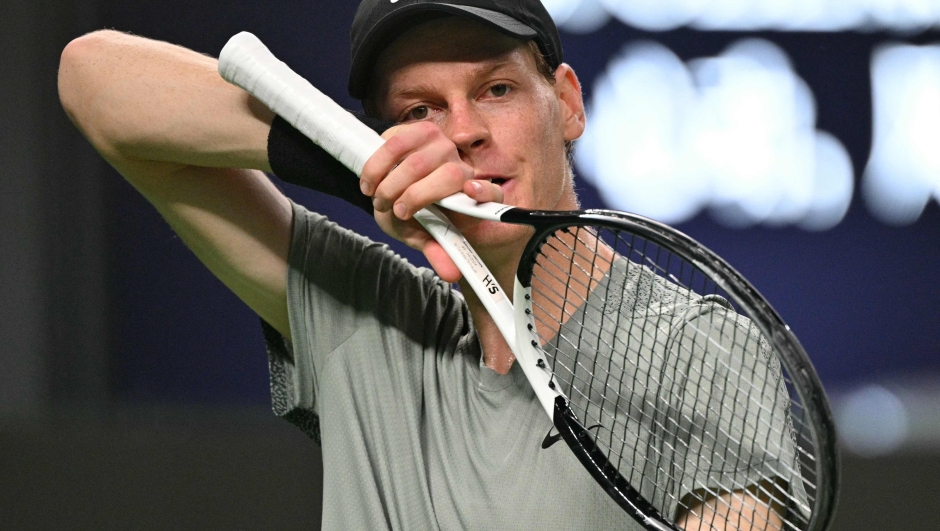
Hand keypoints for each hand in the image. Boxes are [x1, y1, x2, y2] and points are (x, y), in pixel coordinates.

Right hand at [360, 121, 502, 281]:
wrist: (392, 190)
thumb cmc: (413, 215)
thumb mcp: (422, 236)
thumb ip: (437, 251)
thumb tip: (451, 274)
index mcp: (471, 195)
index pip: (490, 192)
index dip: (484, 191)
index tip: (472, 192)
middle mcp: (460, 167)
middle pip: (449, 175)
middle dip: (417, 196)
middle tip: (395, 211)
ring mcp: (440, 144)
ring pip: (419, 160)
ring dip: (392, 183)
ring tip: (379, 198)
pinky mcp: (416, 130)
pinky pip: (397, 141)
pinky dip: (378, 164)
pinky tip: (370, 181)